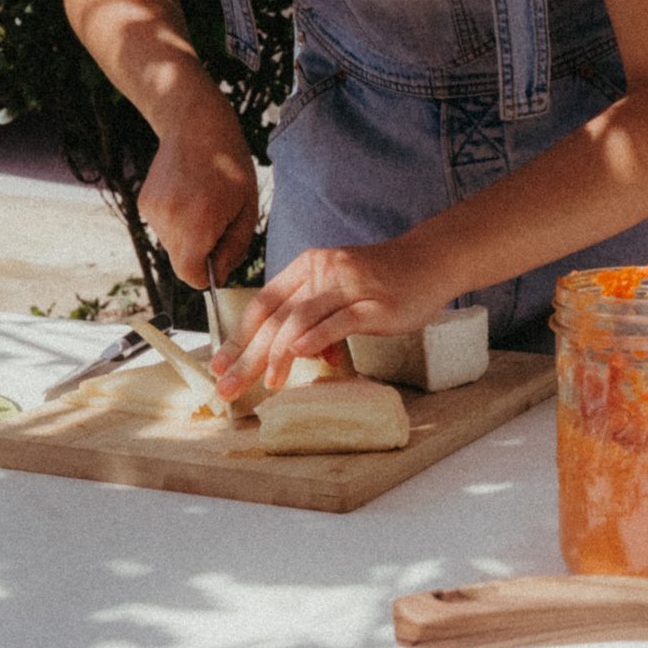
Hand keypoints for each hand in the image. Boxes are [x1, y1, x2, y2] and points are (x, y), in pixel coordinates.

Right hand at [138, 112, 257, 290]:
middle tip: (218, 223)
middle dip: (200, 253)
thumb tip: (218, 275)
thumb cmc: (230, 166)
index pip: (191, 275)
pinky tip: (187, 195)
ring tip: (202, 203)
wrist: (195, 125)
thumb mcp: (247, 208)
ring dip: (188, 236)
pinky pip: (162, 228)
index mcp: (199, 222)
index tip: (219, 260)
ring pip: (172, 245)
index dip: (207, 276)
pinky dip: (176, 221)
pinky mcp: (144, 204)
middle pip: (182, 262)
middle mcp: (170, 218)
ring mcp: (153, 211)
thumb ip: (234, 248)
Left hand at [211, 241, 451, 397]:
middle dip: (246, 355)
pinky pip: (339, 321)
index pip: (263, 304)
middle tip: (226, 387)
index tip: (219, 366)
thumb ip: (314, 320)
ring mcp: (348, 287)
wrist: (428, 261)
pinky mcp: (375, 304)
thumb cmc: (380, 281)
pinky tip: (301, 356)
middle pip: (275, 317)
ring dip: (279, 354)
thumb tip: (296, 354)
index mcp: (307, 267)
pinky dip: (317, 338)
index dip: (238, 336)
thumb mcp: (338, 291)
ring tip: (268, 383)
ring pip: (301, 320)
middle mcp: (322, 272)